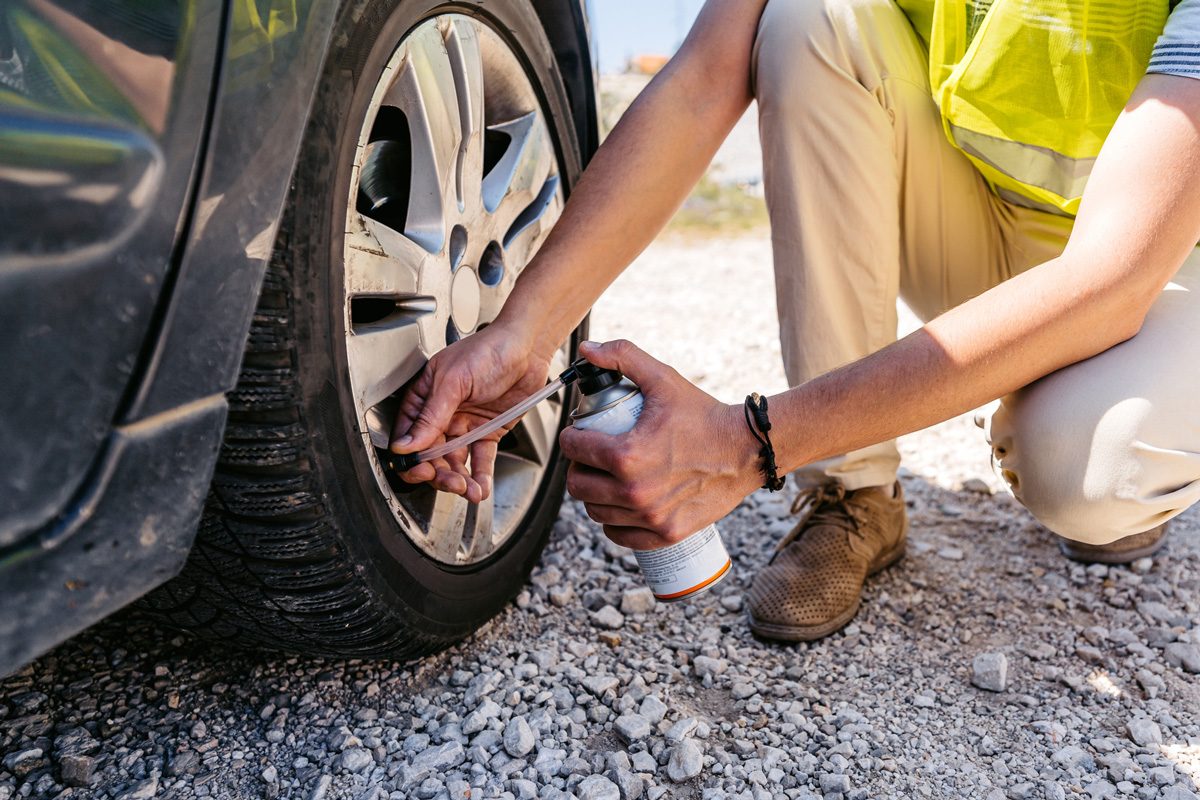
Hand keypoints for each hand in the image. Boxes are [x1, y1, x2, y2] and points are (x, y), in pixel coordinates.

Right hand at [390, 324, 554, 502]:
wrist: (527, 348)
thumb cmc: (488, 350)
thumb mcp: (454, 381)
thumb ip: (431, 416)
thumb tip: (407, 445)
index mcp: (424, 398)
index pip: (409, 435)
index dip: (412, 458)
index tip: (422, 471)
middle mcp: (442, 415)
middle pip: (431, 455)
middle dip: (439, 473)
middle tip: (451, 483)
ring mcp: (465, 425)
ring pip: (454, 461)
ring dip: (459, 479)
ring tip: (469, 491)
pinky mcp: (488, 432)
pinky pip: (480, 459)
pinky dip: (480, 475)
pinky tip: (480, 488)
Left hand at [559, 340, 759, 549]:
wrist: (747, 450)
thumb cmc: (704, 415)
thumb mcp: (662, 379)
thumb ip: (622, 356)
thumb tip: (586, 349)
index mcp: (626, 455)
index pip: (572, 449)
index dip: (571, 436)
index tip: (580, 432)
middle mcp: (634, 492)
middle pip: (578, 484)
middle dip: (580, 466)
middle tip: (594, 455)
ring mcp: (650, 517)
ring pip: (595, 511)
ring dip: (595, 494)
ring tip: (607, 477)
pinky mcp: (665, 533)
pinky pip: (618, 535)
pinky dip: (614, 522)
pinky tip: (621, 504)